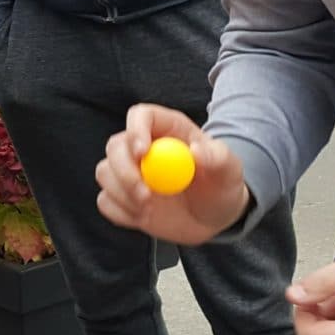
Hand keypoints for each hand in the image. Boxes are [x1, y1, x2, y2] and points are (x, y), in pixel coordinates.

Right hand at [93, 104, 249, 245]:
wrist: (214, 217)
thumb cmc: (222, 186)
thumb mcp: (230, 170)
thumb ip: (217, 157)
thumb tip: (195, 151)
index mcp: (167, 129)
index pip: (140, 116)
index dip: (136, 130)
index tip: (143, 153)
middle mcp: (143, 148)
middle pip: (115, 146)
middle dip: (124, 170)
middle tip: (145, 194)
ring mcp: (129, 173)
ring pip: (105, 173)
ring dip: (122, 194)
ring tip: (151, 207)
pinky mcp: (122, 198)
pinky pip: (105, 201)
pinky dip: (121, 212)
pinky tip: (144, 217)